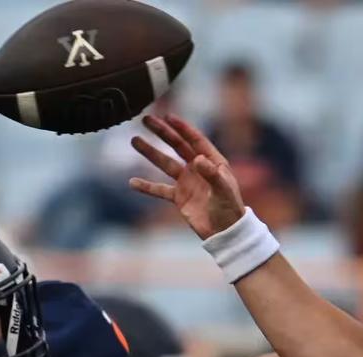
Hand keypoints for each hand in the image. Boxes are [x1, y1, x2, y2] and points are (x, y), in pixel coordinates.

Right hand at [128, 114, 246, 238]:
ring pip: (165, 163)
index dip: (182, 128)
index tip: (167, 116)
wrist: (225, 233)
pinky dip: (147, 186)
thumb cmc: (230, 209)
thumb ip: (211, 174)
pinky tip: (132, 182)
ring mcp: (187, 182)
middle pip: (177, 146)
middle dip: (162, 132)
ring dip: (150, 153)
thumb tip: (196, 158)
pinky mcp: (179, 197)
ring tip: (135, 140)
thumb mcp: (223, 190)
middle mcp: (198, 168)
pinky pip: (160, 189)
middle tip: (146, 119)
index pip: (195, 140)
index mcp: (213, 162)